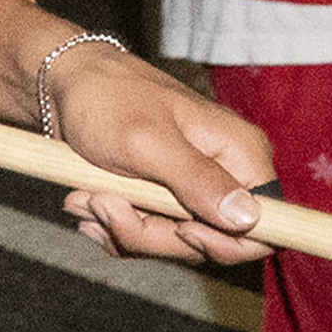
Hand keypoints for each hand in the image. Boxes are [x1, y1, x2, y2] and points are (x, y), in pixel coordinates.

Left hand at [32, 46, 277, 270]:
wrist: (65, 86)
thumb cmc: (107, 99)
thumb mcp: (148, 141)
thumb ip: (198, 179)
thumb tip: (250, 218)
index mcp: (239, 153)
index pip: (266, 226)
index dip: (227, 244)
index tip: (180, 230)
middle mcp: (224, 176)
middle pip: (210, 245)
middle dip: (150, 235)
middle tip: (103, 202)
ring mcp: (192, 191)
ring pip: (173, 245)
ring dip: (122, 228)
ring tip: (88, 195)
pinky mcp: (161, 202)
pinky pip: (147, 238)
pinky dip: (113, 227)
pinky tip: (88, 200)